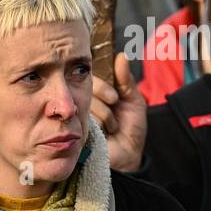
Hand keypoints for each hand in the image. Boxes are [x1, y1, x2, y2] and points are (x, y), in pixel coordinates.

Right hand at [91, 52, 146, 172]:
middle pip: (87, 87)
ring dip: (106, 116)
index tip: (115, 97)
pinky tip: (105, 133)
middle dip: (106, 96)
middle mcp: (86, 101)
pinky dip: (100, 126)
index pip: (93, 76)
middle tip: (115, 105)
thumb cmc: (131, 128)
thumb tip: (122, 56)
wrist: (130, 155)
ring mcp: (80, 115)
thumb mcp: (134, 101)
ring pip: (87, 103)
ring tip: (112, 128)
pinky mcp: (76, 129)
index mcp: (99, 91)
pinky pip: (86, 119)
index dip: (103, 84)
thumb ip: (126, 80)